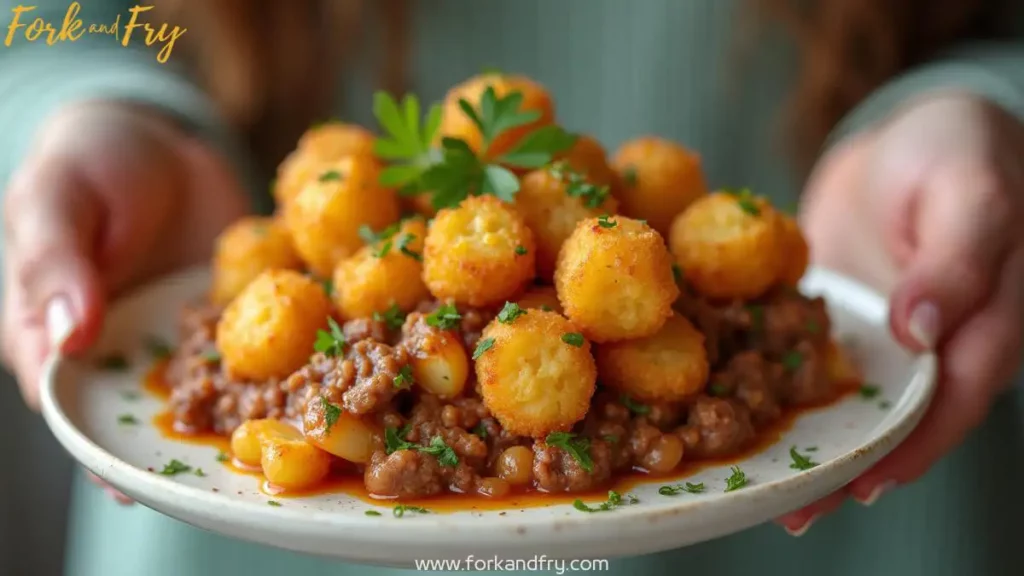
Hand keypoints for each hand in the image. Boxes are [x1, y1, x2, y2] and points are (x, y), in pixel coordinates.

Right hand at [2, 102, 247, 501]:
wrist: (160, 135)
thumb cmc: (86, 162)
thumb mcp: (54, 199)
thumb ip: (56, 262)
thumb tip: (70, 337)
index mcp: (59, 336)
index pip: (69, 407)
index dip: (97, 450)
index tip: (129, 485)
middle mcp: (125, 350)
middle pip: (146, 414)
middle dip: (185, 448)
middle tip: (224, 475)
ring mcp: (185, 336)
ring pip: (210, 391)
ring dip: (243, 416)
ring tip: (282, 449)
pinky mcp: (237, 314)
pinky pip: (259, 345)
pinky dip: (287, 363)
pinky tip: (321, 379)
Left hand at [777, 92, 1023, 534]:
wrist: (907, 134)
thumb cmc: (956, 148)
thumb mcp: (969, 188)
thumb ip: (958, 258)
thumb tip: (924, 332)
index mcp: (994, 319)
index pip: (959, 393)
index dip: (918, 441)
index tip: (868, 477)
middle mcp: (946, 343)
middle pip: (909, 418)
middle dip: (859, 465)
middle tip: (802, 508)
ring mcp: (894, 339)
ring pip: (864, 405)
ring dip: (822, 447)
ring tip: (773, 493)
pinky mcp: (849, 324)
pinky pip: (823, 366)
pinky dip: (793, 395)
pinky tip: (754, 422)